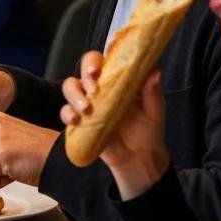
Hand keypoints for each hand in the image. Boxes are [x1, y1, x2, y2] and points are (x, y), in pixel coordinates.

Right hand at [60, 52, 168, 198]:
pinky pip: (65, 112)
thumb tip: (155, 72)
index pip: (102, 62)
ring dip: (74, 95)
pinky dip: (67, 113)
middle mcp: (99, 89)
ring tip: (86, 108)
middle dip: (84, 78)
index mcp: (117, 81)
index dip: (95, 61)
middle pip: (82, 72)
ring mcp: (87, 104)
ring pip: (70, 88)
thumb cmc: (148, 131)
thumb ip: (152, 93)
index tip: (97, 70)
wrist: (138, 158)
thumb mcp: (155, 112)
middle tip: (93, 89)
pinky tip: (76, 120)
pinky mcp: (79, 120)